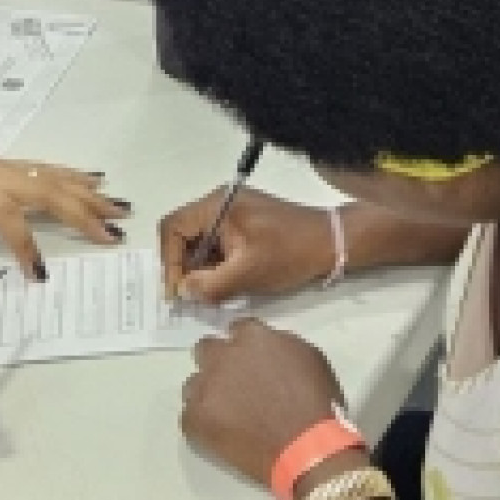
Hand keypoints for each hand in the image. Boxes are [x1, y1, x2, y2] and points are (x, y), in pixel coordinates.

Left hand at [0, 100, 128, 278]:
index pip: (5, 214)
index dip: (24, 243)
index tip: (40, 274)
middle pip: (46, 192)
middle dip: (83, 213)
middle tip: (115, 234)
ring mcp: (0, 164)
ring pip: (52, 178)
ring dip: (87, 194)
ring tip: (122, 208)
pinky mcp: (0, 162)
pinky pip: (43, 169)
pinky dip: (72, 175)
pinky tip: (95, 178)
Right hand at [160, 186, 337, 302]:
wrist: (331, 243)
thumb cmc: (290, 253)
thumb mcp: (247, 273)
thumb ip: (209, 285)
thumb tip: (182, 291)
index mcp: (217, 204)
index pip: (173, 227)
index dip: (168, 261)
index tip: (175, 291)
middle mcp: (220, 202)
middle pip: (183, 233)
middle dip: (182, 266)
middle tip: (187, 297)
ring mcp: (233, 211)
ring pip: (200, 241)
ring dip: (199, 268)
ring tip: (205, 294)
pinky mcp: (244, 223)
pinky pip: (217, 243)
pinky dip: (215, 264)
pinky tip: (222, 284)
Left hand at [180, 319, 345, 486]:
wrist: (307, 447)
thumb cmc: (316, 403)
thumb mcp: (308, 358)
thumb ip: (280, 345)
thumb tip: (267, 349)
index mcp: (252, 336)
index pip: (237, 329)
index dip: (244, 345)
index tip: (251, 360)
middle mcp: (223, 355)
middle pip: (206, 348)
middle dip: (218, 362)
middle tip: (234, 384)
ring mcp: (206, 387)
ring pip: (194, 382)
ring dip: (208, 392)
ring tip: (228, 414)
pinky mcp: (194, 418)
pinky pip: (189, 414)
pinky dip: (203, 421)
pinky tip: (222, 433)